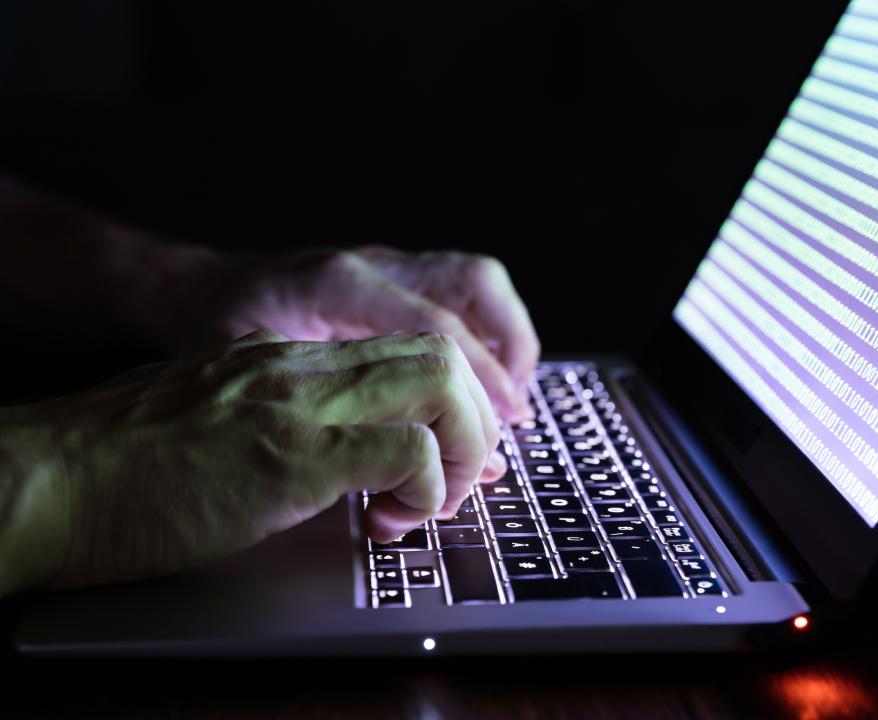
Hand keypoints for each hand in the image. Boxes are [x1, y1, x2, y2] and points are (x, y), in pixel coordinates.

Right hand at [0, 331, 504, 595]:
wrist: (46, 479)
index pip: (403, 344)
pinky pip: (404, 449)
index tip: (459, 447)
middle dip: (477, 415)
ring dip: (462, 446)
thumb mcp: (217, 419)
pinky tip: (391, 520)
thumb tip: (342, 455)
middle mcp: (299, 364)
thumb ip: (280, 418)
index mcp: (284, 357)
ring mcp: (296, 402)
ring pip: (438, 382)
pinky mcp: (289, 455)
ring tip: (434, 497)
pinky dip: (425, 487)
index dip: (453, 394)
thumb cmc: (120, 465)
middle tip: (465, 473)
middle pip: (440, 351)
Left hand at [158, 247, 539, 422]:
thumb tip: (383, 464)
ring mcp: (384, 265)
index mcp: (333, 285)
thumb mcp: (237, 376)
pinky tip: (483, 382)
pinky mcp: (391, 278)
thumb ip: (312, 414)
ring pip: (475, 282)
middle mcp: (368, 265)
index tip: (486, 444)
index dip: (471, 391)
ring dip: (506, 343)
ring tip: (508, 405)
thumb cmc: (206, 334)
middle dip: (502, 364)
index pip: (431, 330)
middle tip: (504, 429)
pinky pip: (461, 293)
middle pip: (471, 289)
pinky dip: (487, 336)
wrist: (191, 289)